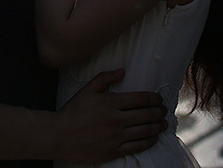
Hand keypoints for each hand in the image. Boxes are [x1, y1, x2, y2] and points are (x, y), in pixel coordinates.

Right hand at [53, 70, 167, 162]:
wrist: (59, 136)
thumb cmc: (73, 112)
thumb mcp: (87, 90)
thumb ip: (105, 78)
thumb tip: (122, 71)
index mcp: (110, 103)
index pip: (141, 99)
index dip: (154, 98)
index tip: (159, 99)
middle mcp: (116, 119)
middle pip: (146, 114)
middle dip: (159, 112)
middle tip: (164, 110)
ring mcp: (115, 137)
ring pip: (145, 131)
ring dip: (158, 126)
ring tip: (163, 123)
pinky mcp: (113, 151)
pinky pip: (137, 146)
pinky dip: (149, 141)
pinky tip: (154, 137)